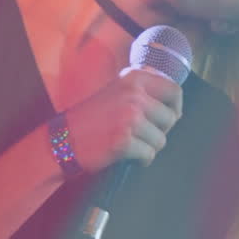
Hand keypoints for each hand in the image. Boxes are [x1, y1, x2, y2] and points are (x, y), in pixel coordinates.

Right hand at [61, 67, 182, 172]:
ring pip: (161, 140)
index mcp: (134, 79)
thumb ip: (143, 91)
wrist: (63, 138)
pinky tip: (127, 155)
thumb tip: (173, 103)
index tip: (167, 118)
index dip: (175, 108)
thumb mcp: (117, 90)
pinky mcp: (124, 141)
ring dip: (148, 146)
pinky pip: (149, 155)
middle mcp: (134, 95)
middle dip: (160, 131)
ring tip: (130, 143)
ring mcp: (129, 118)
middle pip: (170, 119)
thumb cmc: (91, 117)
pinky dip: (141, 159)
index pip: (174, 91)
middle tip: (141, 134)